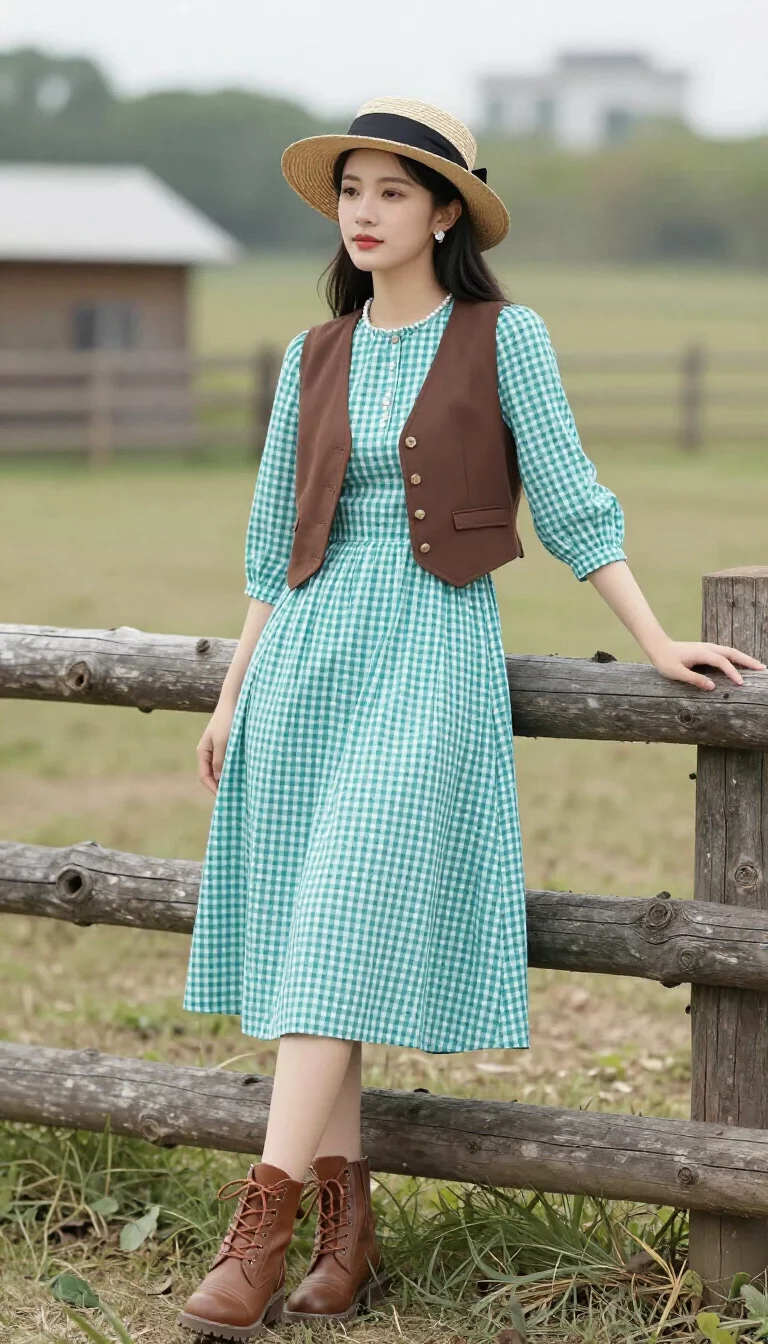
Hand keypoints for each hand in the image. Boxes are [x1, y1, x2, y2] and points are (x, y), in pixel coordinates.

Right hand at [197, 703, 234, 794]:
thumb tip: (220, 779)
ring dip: (229, 778)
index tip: (225, 797)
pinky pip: (229, 761)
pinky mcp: (229, 745)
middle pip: (212, 775)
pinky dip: (234, 769)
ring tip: (240, 788)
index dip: (213, 788)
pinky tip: (244, 774)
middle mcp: (209, 752)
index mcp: (203, 751)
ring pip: (222, 769)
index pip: (204, 776)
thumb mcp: (223, 742)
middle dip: (221, 786)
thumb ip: (221, 760)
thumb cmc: (227, 720)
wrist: (234, 701)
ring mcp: (219, 748)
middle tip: (234, 797)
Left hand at [649, 638, 766, 690]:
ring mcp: (708, 648)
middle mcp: (708, 648)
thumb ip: (694, 679)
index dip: (732, 672)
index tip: (741, 683)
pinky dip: (736, 657)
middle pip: (732, 653)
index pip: (722, 662)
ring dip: (744, 658)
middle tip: (762, 669)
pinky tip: (742, 664)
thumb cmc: (665, 661)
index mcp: (701, 653)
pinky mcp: (707, 650)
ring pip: (730, 651)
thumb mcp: (676, 673)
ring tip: (758, 666)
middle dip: (747, 661)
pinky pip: (726, 653)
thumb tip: (713, 687)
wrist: (658, 647)